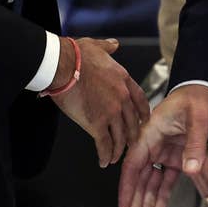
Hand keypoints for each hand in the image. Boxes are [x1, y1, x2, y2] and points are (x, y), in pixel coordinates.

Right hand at [49, 38, 150, 167]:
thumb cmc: (77, 55)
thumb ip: (109, 48)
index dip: (143, 114)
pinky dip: (105, 155)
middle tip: (131, 145)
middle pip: (132, 123)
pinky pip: (105, 144)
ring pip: (120, 137)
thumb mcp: (98, 46)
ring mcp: (111, 112)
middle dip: (132, 136)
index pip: (141, 100)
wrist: (63, 65)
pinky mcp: (97, 124)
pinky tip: (104, 161)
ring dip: (119, 150)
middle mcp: (122, 98)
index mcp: (124, 80)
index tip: (144, 121)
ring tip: (115, 157)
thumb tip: (114, 45)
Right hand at [118, 84, 207, 206]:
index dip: (128, 184)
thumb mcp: (199, 118)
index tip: (124, 203)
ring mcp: (163, 151)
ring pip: (151, 181)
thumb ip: (195, 144)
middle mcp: (153, 143)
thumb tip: (191, 168)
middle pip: (140, 176)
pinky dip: (162, 195)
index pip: (135, 161)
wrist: (206, 91)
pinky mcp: (174, 157)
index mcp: (151, 131)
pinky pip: (165, 179)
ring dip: (147, 202)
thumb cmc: (198, 99)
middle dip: (136, 200)